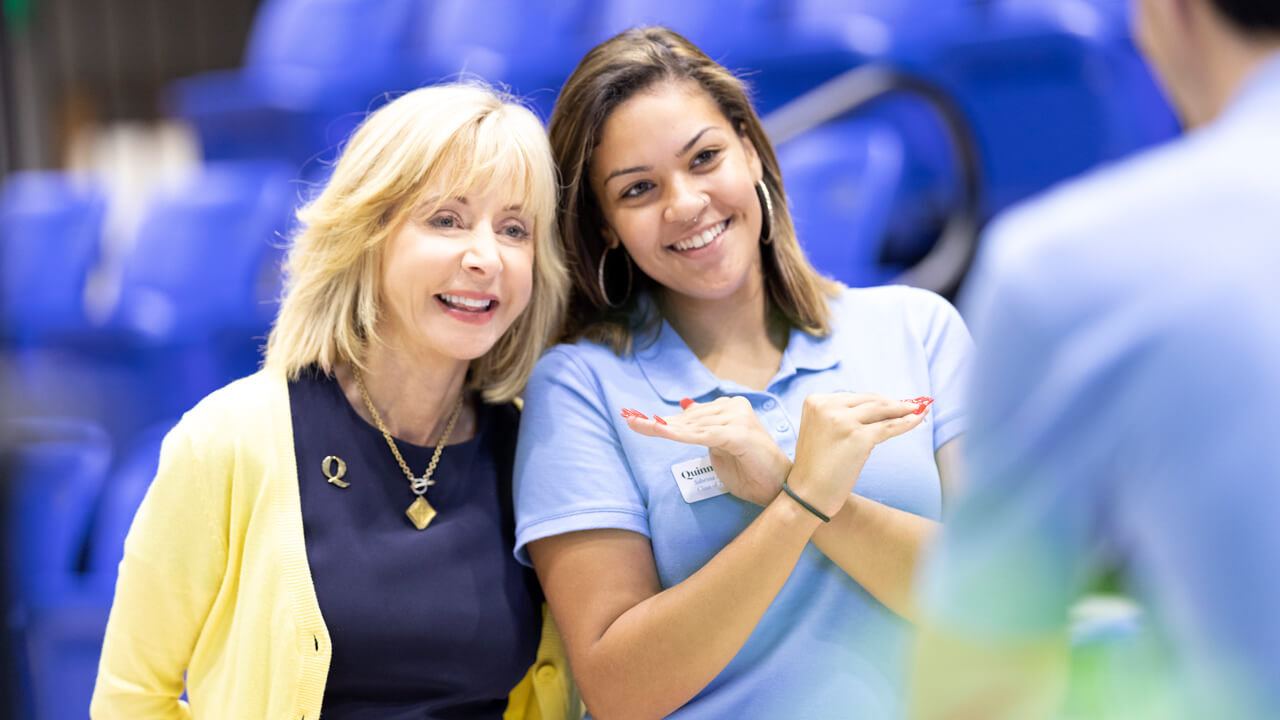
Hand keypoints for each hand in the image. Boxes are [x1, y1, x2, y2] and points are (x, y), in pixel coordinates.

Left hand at [621, 397, 789, 505]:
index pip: (692, 414)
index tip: (636, 419)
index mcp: (732, 407)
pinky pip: (702, 435)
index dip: (664, 419)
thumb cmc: (750, 471)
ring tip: (638, 425)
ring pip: (691, 425)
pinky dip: (679, 435)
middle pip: (688, 417)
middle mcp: (735, 407)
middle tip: (630, 421)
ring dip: (663, 427)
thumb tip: (678, 421)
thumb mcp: (718, 449)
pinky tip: (659, 432)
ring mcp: (738, 419)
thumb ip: (701, 434)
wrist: (778, 488)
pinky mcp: (737, 434)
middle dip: (658, 422)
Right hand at [787, 393, 928, 516]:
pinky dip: (906, 423)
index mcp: (815, 401)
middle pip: (869, 400)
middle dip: (893, 403)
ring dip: (904, 409)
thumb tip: (881, 408)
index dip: (877, 400)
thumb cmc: (816, 468)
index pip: (854, 397)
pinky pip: (888, 427)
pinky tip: (918, 419)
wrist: (807, 495)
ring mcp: (842, 420)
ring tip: (919, 409)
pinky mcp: (858, 436)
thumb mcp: (821, 432)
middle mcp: (827, 406)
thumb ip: (841, 416)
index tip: (894, 402)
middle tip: (911, 404)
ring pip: (881, 410)